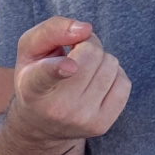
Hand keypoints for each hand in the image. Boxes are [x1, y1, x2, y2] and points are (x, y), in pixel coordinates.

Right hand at [6, 17, 131, 147]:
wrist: (40, 125)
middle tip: (74, 55)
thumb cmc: (35, 77)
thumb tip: (85, 29)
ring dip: (100, 60)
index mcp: (32, 87)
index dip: (60, 68)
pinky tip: (96, 82)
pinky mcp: (101, 125)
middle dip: (87, 46)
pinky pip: (124, 83)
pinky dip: (113, 75)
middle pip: (92, 54)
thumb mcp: (30, 50)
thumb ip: (51, 30)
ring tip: (82, 72)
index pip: (46, 76)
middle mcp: (57, 108)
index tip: (69, 67)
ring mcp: (81, 119)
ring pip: (110, 65)